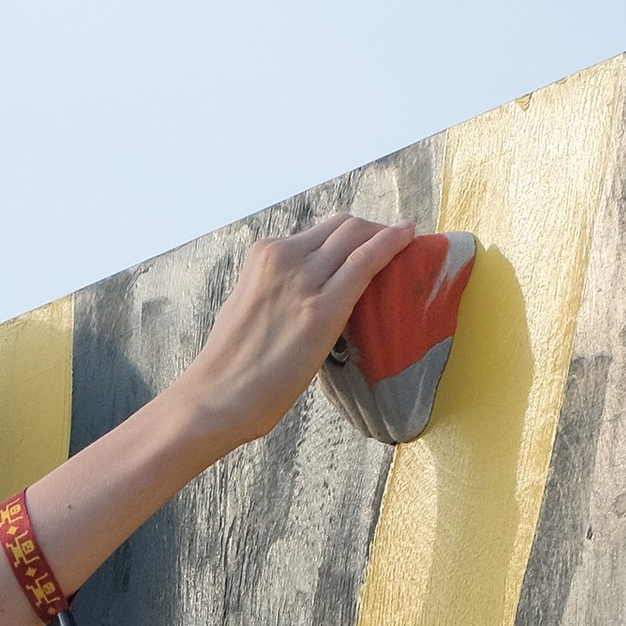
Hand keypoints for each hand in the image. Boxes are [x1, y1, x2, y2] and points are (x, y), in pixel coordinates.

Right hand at [173, 217, 416, 452]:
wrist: (215, 398)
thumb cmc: (229, 367)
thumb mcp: (245, 307)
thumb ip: (272, 290)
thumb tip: (296, 297)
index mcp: (262, 256)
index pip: (318, 233)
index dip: (349, 236)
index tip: (368, 244)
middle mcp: (283, 257)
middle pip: (342, 227)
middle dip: (372, 231)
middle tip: (394, 246)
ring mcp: (303, 280)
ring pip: (357, 236)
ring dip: (386, 236)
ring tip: (406, 246)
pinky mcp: (324, 308)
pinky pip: (366, 261)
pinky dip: (393, 243)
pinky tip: (410, 237)